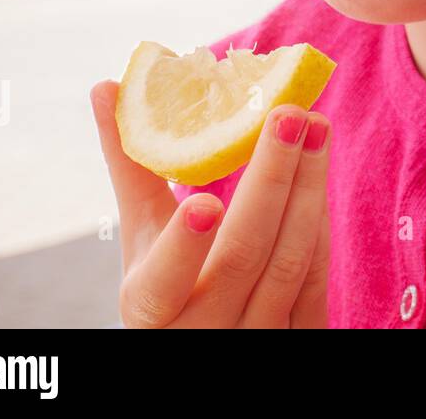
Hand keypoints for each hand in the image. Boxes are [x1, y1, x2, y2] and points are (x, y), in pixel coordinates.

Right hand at [90, 80, 331, 327]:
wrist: (206, 338)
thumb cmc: (170, 278)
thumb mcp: (142, 235)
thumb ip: (130, 164)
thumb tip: (106, 86)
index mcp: (150, 310)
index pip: (163, 284)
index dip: (184, 247)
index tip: (205, 201)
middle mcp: (202, 333)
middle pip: (244, 257)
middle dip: (272, 180)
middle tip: (290, 114)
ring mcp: (254, 339)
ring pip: (290, 264)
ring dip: (308, 188)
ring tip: (317, 126)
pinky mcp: (300, 338)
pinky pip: (316, 277)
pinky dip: (317, 220)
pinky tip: (318, 171)